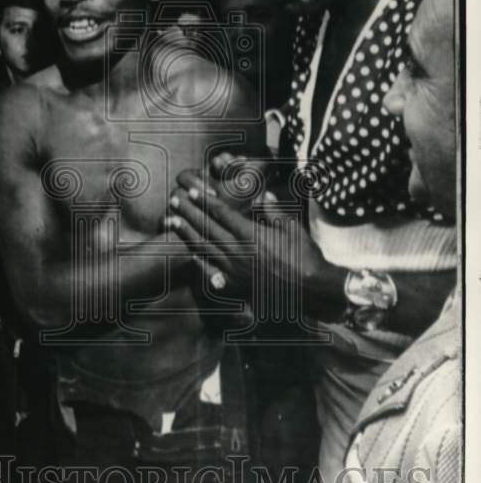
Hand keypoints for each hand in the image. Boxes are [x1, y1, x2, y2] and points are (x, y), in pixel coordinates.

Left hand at [167, 162, 332, 297]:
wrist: (311, 291)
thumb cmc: (305, 257)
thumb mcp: (292, 228)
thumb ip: (273, 210)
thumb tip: (262, 194)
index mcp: (252, 235)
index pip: (222, 214)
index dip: (205, 201)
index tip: (192, 191)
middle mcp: (239, 251)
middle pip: (207, 228)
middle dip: (189, 213)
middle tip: (174, 201)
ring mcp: (234, 269)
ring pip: (204, 248)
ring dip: (186, 233)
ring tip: (172, 221)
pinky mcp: (236, 284)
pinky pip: (211, 270)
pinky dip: (198, 260)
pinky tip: (188, 252)